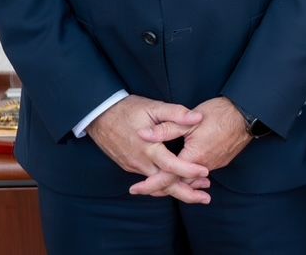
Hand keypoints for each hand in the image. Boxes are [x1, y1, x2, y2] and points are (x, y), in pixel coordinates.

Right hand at [85, 95, 210, 203]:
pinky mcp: (129, 166)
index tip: (206, 173)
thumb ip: (176, 114)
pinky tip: (176, 182)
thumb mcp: (154, 107)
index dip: (189, 171)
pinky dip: (164, 183)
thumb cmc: (128, 109)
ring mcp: (133, 166)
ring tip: (198, 192)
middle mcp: (141, 162)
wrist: (99, 115)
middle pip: (165, 184)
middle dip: (187, 194)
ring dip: (177, 189)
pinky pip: (149, 179)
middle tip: (206, 198)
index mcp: (149, 148)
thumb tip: (197, 117)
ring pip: (157, 184)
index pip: (172, 165)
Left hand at [133, 97, 251, 199]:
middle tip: (142, 189)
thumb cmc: (219, 113)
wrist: (247, 114)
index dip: (149, 185)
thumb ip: (165, 129)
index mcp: (193, 157)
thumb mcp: (189, 120)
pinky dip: (189, 176)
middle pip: (178, 183)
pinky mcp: (221, 161)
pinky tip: (183, 172)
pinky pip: (201, 174)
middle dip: (160, 188)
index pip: (167, 177)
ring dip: (175, 181)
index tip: (134, 189)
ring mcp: (215, 165)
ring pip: (190, 179)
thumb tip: (143, 134)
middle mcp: (204, 166)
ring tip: (159, 182)